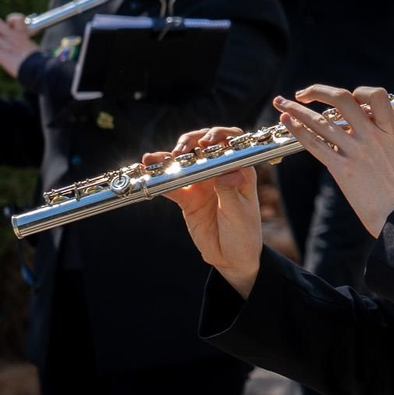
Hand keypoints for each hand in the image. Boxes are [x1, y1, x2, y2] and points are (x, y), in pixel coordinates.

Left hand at [0, 14, 41, 78]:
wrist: (39, 69)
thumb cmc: (41, 64)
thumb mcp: (38, 52)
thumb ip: (31, 49)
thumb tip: (34, 53)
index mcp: (24, 35)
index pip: (17, 19)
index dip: (10, 20)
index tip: (6, 25)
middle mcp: (13, 37)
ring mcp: (6, 44)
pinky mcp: (0, 53)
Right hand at [158, 126, 262, 296]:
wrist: (232, 258)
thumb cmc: (244, 233)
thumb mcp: (239, 213)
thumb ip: (230, 191)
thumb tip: (229, 171)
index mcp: (240, 170)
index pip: (231, 143)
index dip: (219, 136)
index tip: (207, 143)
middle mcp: (220, 172)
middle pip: (204, 147)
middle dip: (191, 141)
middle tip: (181, 150)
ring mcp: (202, 184)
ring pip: (184, 163)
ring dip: (170, 157)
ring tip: (156, 158)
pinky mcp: (188, 198)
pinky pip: (172, 185)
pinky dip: (161, 179)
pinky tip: (149, 172)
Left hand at [274, 86, 393, 237]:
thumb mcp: (393, 155)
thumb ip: (376, 138)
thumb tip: (355, 127)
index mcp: (388, 131)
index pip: (377, 96)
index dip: (359, 92)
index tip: (347, 97)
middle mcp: (372, 136)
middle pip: (342, 99)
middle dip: (318, 91)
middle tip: (304, 93)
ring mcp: (356, 151)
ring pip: (320, 121)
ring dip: (296, 109)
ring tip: (280, 103)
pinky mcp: (342, 169)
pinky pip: (315, 144)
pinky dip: (297, 130)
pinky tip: (287, 122)